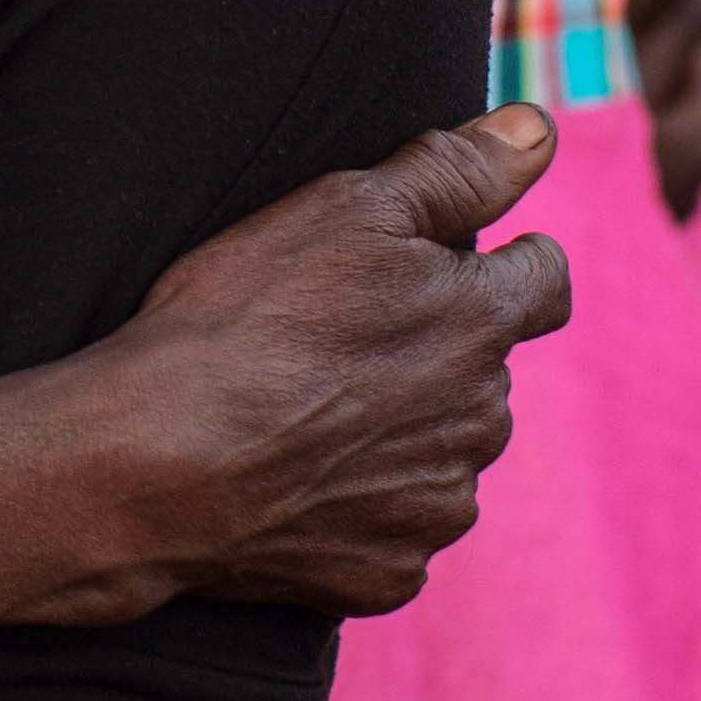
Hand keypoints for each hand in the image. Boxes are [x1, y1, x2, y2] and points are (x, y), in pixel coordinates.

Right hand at [0, 108, 572, 622]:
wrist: (157, 464)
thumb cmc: (242, 319)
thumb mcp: (343, 209)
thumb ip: (455, 170)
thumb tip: (539, 128)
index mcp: (481, 324)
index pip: (543, 279)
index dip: (502, 260)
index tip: (442, 261)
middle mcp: (481, 420)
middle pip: (481, 371)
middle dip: (430, 351)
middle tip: (328, 337)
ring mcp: (436, 505)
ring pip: (439, 452)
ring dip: (396, 432)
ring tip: (299, 411)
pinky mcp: (389, 572)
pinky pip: (390, 529)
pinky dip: (354, 506)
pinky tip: (288, 481)